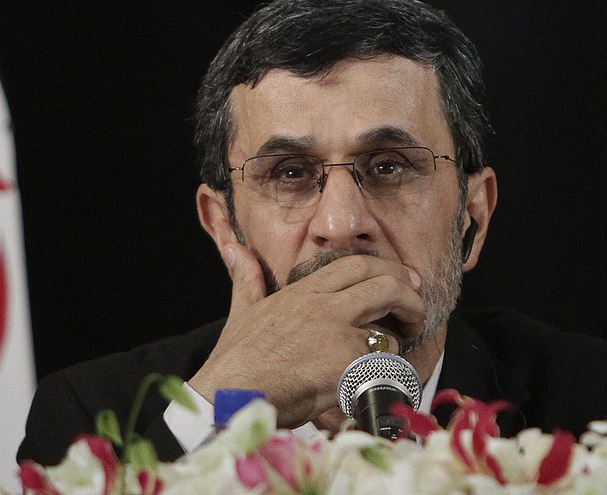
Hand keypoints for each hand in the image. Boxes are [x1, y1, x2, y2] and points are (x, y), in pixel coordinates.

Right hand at [188, 243, 424, 428]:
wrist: (228, 395)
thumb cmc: (235, 360)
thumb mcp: (242, 311)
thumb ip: (247, 278)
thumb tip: (235, 249)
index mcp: (303, 291)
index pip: (356, 265)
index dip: (387, 269)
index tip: (404, 281)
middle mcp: (323, 307)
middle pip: (384, 286)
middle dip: (409, 297)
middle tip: (417, 313)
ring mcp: (336, 335)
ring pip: (387, 333)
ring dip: (392, 349)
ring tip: (387, 362)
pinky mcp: (345, 367)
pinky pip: (378, 371)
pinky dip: (379, 382)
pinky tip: (369, 390)